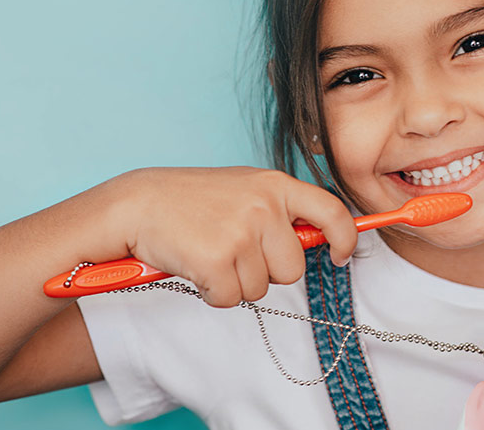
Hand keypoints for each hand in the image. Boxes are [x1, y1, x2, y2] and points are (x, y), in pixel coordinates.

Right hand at [118, 167, 357, 307]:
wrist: (137, 204)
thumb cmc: (192, 201)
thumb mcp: (246, 190)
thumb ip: (282, 210)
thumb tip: (323, 239)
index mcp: (276, 185)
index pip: (332, 212)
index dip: (345, 238)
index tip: (340, 255)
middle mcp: (264, 206)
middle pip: (292, 269)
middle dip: (266, 271)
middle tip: (233, 250)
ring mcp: (241, 233)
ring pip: (260, 289)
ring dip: (234, 282)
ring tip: (209, 253)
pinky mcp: (217, 260)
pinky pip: (230, 299)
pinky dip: (212, 292)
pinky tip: (196, 266)